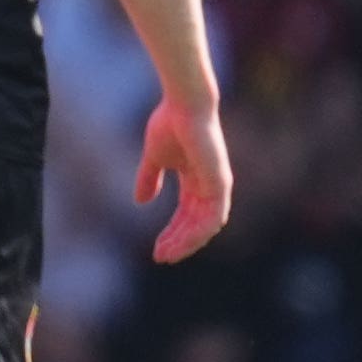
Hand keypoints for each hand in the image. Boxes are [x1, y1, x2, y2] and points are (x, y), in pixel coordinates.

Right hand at [137, 97, 232, 261]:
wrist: (184, 104)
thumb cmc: (170, 123)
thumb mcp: (155, 157)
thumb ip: (150, 178)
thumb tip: (141, 202)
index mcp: (195, 179)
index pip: (185, 215)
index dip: (171, 233)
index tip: (156, 249)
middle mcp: (209, 186)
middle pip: (194, 224)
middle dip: (177, 242)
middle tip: (160, 257)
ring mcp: (216, 185)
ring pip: (204, 226)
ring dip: (186, 242)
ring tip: (167, 254)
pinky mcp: (220, 183)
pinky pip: (213, 218)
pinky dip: (198, 232)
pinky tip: (183, 243)